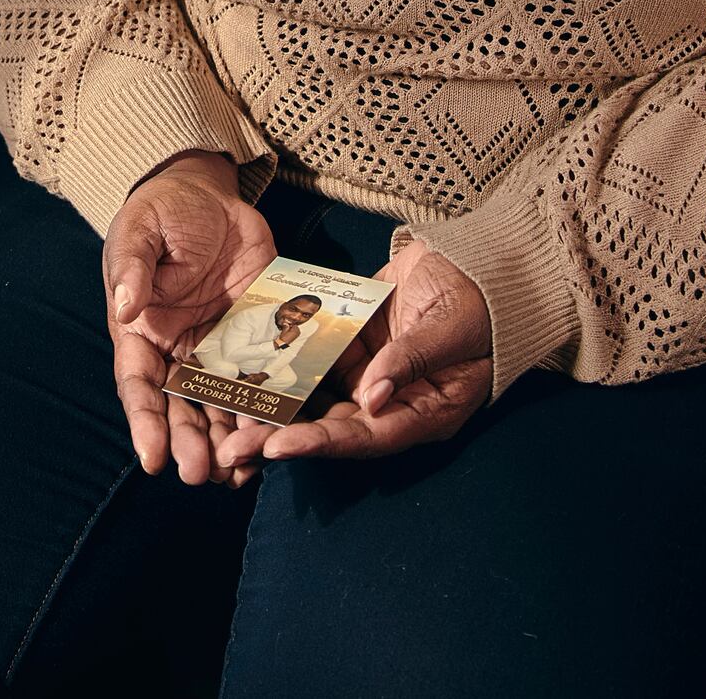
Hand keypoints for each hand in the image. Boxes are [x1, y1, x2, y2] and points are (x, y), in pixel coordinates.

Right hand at [103, 149, 272, 488]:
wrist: (206, 197)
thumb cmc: (159, 216)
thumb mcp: (138, 235)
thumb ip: (133, 269)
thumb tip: (127, 305)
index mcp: (141, 336)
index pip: (140, 387)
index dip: (145, 424)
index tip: (152, 460)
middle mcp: (179, 353)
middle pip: (184, 408)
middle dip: (191, 444)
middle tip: (202, 475)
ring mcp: (221, 349)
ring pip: (224, 404)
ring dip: (231, 439)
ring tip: (241, 472)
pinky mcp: (259, 337)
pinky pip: (266, 376)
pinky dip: (272, 407)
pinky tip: (281, 434)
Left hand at [214, 238, 492, 466]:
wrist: (475, 258)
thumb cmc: (479, 298)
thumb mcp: (452, 326)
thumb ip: (412, 358)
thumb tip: (373, 397)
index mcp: (426, 411)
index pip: (369, 436)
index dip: (323, 443)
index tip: (278, 447)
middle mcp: (391, 403)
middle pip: (332, 428)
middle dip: (282, 437)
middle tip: (231, 448)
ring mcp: (369, 377)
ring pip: (315, 400)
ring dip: (273, 407)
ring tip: (225, 412)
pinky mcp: (354, 349)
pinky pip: (313, 360)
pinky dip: (282, 365)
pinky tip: (242, 366)